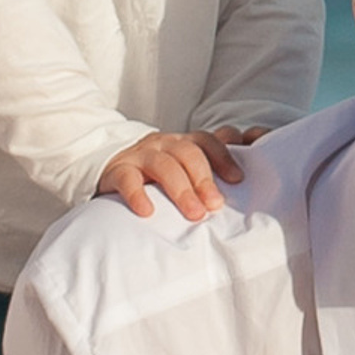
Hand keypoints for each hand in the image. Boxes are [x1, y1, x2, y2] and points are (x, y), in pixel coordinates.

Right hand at [96, 128, 249, 221]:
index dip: (224, 156)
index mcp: (183, 142)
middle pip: (188, 153)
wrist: (111, 171)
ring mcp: (140, 155)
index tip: (237, 179)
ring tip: (194, 214)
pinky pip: (128, 179)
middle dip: (204, 179)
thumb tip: (243, 179)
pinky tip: (147, 211)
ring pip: (163, 164)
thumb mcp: (183, 168)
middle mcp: (163, 144)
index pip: (207, 140)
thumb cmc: (156, 175)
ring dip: (181, 190)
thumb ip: (209, 168)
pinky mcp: (117, 170)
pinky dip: (138, 194)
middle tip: (215, 205)